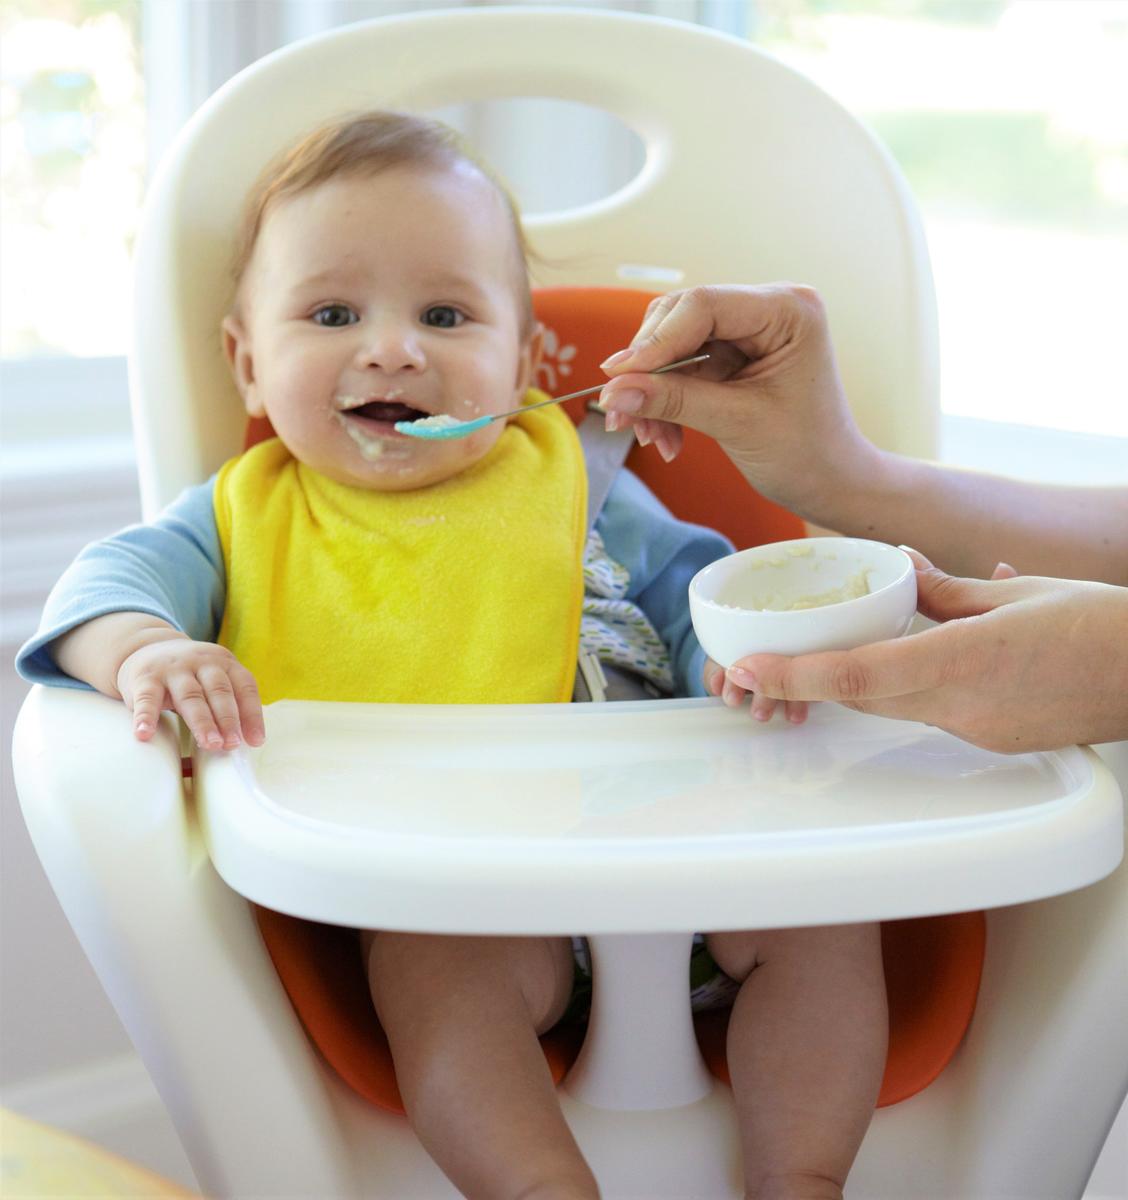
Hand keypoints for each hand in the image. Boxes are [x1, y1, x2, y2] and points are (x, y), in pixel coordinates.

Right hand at [116, 636, 264, 749]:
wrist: (148, 648)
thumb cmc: (191, 675)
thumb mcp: (214, 679)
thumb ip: (229, 702)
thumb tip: (246, 741)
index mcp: (224, 663)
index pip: (244, 687)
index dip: (252, 714)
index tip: (255, 741)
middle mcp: (201, 663)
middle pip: (218, 691)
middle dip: (228, 719)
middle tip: (233, 744)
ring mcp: (173, 669)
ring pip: (190, 696)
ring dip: (201, 722)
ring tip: (210, 744)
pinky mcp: (145, 678)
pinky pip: (147, 699)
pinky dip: (146, 717)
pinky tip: (145, 734)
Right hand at [597, 284, 880, 518]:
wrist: (830, 482)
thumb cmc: (805, 453)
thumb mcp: (736, 424)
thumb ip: (674, 401)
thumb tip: (613, 391)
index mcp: (787, 309)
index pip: (703, 306)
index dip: (655, 342)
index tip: (617, 378)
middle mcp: (768, 307)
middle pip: (680, 318)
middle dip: (649, 370)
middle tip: (624, 416)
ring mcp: (749, 330)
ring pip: (673, 344)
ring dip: (652, 391)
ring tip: (650, 438)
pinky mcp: (733, 354)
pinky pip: (681, 367)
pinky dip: (666, 401)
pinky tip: (667, 437)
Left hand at [720, 551, 1127, 752]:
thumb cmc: (1099, 628)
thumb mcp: (1011, 595)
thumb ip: (944, 591)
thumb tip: (901, 570)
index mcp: (962, 662)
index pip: (856, 674)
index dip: (794, 676)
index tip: (749, 672)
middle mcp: (961, 707)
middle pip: (862, 694)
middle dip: (812, 680)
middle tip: (768, 663)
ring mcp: (977, 732)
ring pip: (893, 705)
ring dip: (862, 681)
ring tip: (841, 649)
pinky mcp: (994, 741)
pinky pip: (932, 713)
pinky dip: (913, 685)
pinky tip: (933, 657)